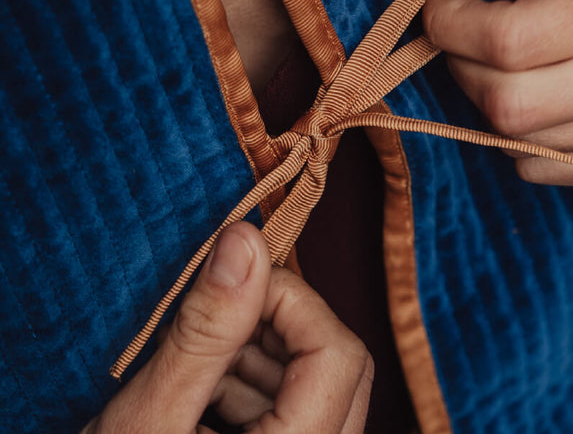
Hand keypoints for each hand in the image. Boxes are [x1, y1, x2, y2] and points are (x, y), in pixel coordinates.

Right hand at [82, 222, 371, 432]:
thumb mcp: (150, 419)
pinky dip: (251, 384)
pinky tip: (200, 389)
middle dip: (278, 324)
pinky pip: (292, 410)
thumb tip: (245, 239)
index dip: (292, 302)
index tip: (232, 281)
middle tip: (215, 313)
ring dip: (260, 354)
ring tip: (194, 360)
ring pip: (315, 385)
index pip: (339, 355)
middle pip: (338, 367)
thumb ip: (205, 331)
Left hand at [356, 0, 572, 185]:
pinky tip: (548, 87)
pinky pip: (548, 168)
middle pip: (510, 106)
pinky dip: (522, 134)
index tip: (443, 0)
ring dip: (491, 100)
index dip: (449, 24)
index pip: (508, 43)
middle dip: (463, 68)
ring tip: (515, 55)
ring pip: (524, 144)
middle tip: (468, 33)